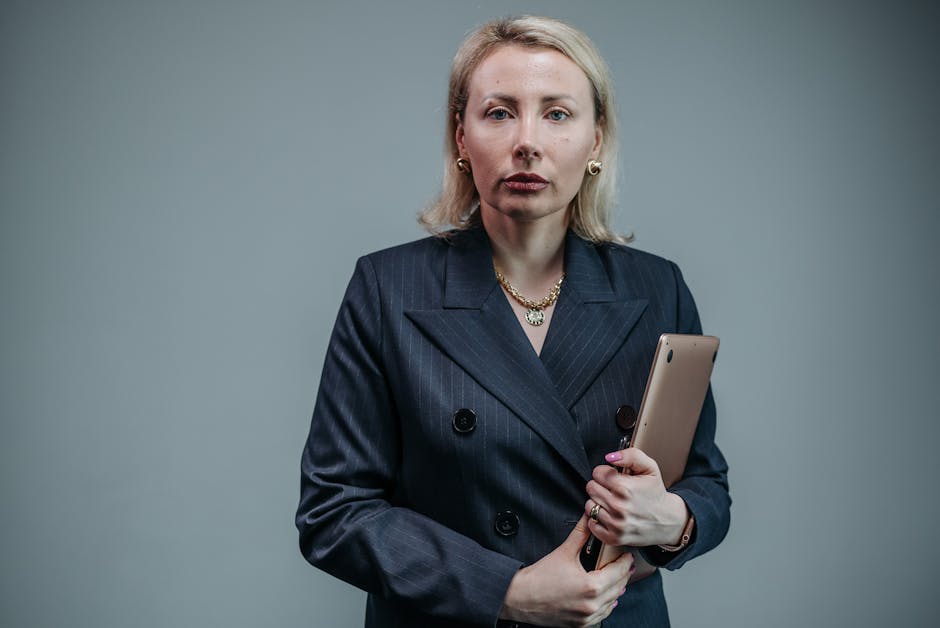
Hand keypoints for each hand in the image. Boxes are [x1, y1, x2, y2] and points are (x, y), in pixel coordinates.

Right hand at [499, 515, 633, 626]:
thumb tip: (590, 516)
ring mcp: (587, 617)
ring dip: (616, 589)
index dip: (625, 561)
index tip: (627, 555)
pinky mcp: (581, 625)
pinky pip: (602, 615)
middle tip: (624, 563)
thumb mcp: (564, 551)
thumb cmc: (540, 576)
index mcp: (591, 586)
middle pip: (619, 587)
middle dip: (623, 574)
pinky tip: (606, 597)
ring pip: (613, 602)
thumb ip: (581, 533)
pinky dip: (606, 604)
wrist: (520, 597)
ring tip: (616, 577)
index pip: (619, 571)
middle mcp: (592, 604)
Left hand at [585, 447, 688, 547]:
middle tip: (613, 490)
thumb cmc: (655, 494)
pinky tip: (610, 515)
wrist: (667, 521)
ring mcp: (616, 524)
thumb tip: (610, 457)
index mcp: (625, 488)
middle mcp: (619, 507)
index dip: (605, 472)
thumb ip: (630, 456)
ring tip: (612, 502)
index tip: (614, 477)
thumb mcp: (649, 468)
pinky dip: (597, 519)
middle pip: (591, 488)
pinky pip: (591, 524)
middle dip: (600, 486)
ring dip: (598, 502)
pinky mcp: (613, 538)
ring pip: (589, 505)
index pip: (597, 473)